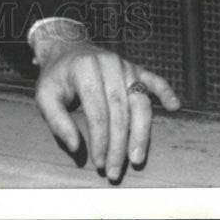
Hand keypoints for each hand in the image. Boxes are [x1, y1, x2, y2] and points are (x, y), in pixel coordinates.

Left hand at [34, 37, 179, 181]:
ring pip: (140, 102)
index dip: (100, 140)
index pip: (98, 110)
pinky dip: (166, 92)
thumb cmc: (57, 77)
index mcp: (85, 69)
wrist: (66, 49)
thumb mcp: (45, 95)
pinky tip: (174, 106)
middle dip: (119, 145)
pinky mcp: (136, 68)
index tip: (99, 163)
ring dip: (141, 133)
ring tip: (137, 158)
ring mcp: (125, 65)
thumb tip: (76, 147)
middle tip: (115, 171)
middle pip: (120, 110)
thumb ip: (57, 120)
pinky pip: (155, 79)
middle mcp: (109, 64)